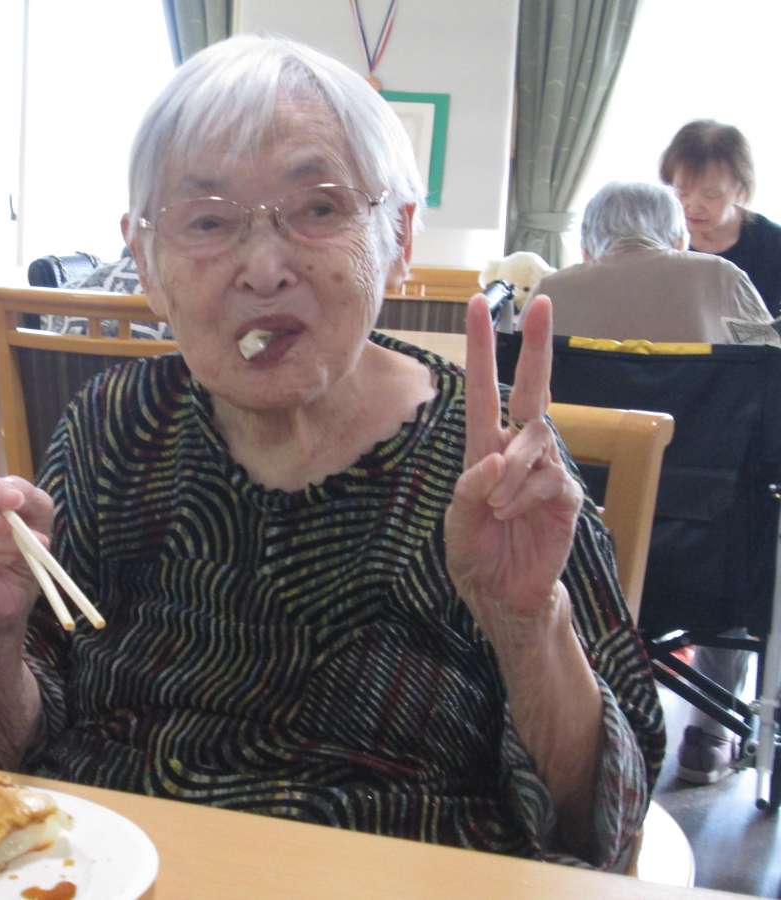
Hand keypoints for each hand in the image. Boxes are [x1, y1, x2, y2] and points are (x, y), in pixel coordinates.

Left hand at [444, 294, 582, 641]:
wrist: (502, 595)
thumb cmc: (476, 554)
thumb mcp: (458, 523)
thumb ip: (469, 491)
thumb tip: (495, 458)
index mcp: (484, 447)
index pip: (484, 390)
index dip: (481, 349)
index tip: (479, 306)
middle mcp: (515, 450)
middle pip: (531, 389)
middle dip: (535, 346)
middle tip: (541, 303)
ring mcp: (544, 469)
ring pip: (534, 439)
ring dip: (512, 469)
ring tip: (496, 506)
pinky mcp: (565, 494)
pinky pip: (548, 478)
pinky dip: (525, 494)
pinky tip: (512, 514)